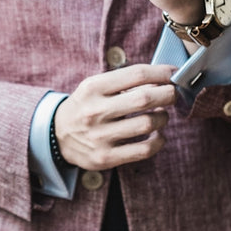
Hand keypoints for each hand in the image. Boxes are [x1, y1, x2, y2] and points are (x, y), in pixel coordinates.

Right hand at [54, 64, 176, 170]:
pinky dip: (158, 141)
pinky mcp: (106, 158)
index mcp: (93, 88)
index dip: (162, 73)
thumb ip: (125, 82)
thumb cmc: (86, 106)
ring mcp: (100, 136)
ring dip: (163, 118)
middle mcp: (95, 111)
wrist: (57, 135)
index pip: (136, 74)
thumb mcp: (96, 87)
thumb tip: (163, 80)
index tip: (174, 73)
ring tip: (161, 115)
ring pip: (148, 124)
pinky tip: (157, 135)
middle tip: (173, 94)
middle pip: (144, 99)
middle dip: (168, 94)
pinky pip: (144, 150)